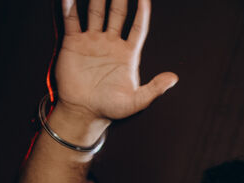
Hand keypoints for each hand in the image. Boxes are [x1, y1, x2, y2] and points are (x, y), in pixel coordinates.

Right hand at [55, 0, 176, 122]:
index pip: (138, 27)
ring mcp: (92, 41)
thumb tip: (174, 78)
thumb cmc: (111, 108)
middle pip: (117, 14)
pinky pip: (72, 20)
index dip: (142, 13)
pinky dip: (70, 6)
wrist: (84, 112)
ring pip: (96, 12)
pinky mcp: (74, 43)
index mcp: (128, 53)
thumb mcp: (137, 101)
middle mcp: (111, 43)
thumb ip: (155, 88)